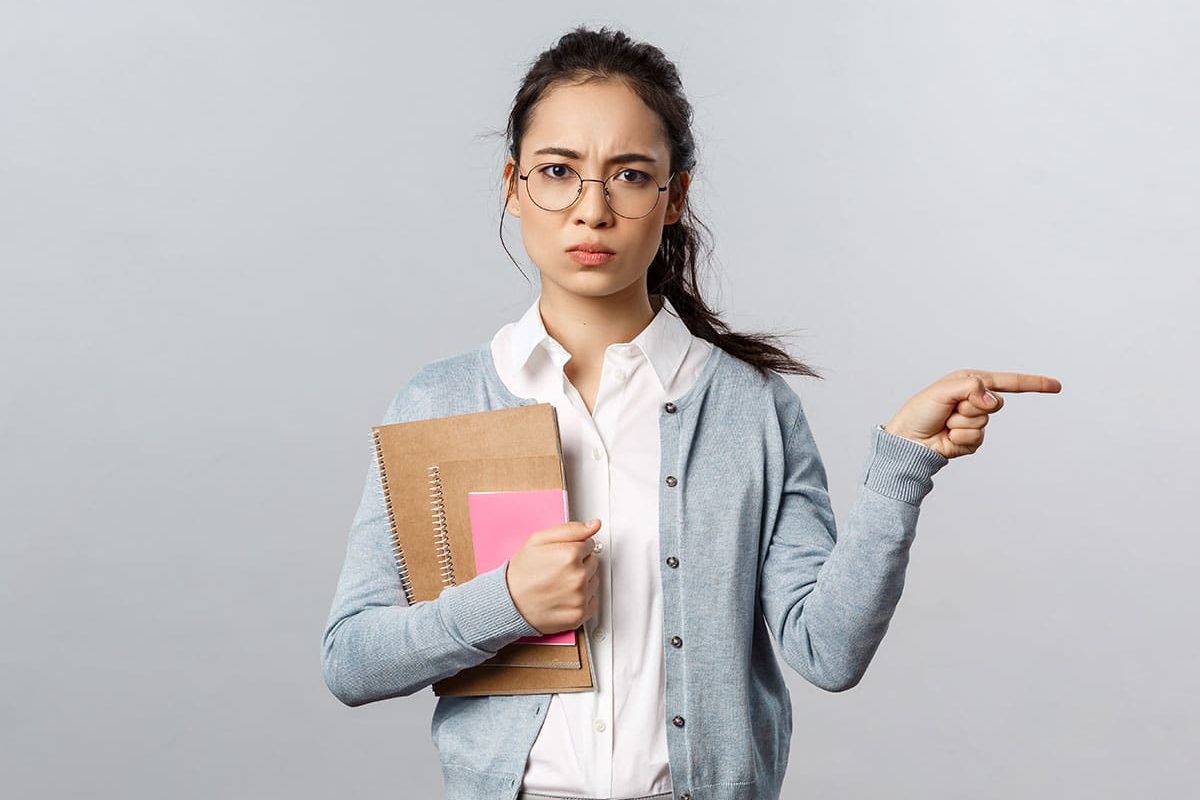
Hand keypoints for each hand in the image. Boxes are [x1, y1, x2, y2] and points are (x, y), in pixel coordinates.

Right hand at [505, 519, 601, 634]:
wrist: (509, 603)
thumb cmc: (521, 572)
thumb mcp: (538, 540)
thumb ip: (570, 530)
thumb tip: (594, 525)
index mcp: (570, 555)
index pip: (590, 544)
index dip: (574, 547)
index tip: (561, 555)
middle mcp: (578, 576)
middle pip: (594, 562)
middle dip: (580, 563)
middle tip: (558, 569)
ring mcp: (580, 597)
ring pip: (594, 581)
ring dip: (582, 581)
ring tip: (560, 583)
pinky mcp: (580, 614)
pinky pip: (593, 601)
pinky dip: (582, 599)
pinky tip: (565, 596)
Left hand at [883, 369, 1062, 459]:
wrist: (908, 440)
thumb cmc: (920, 411)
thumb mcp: (943, 391)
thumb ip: (971, 389)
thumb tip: (992, 400)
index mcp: (971, 383)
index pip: (1009, 383)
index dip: (1033, 384)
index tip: (1057, 386)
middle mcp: (975, 401)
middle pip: (995, 405)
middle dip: (970, 408)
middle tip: (950, 410)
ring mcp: (974, 422)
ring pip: (983, 424)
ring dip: (961, 424)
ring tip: (945, 423)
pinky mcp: (971, 440)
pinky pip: (976, 440)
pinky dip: (960, 439)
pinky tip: (947, 437)